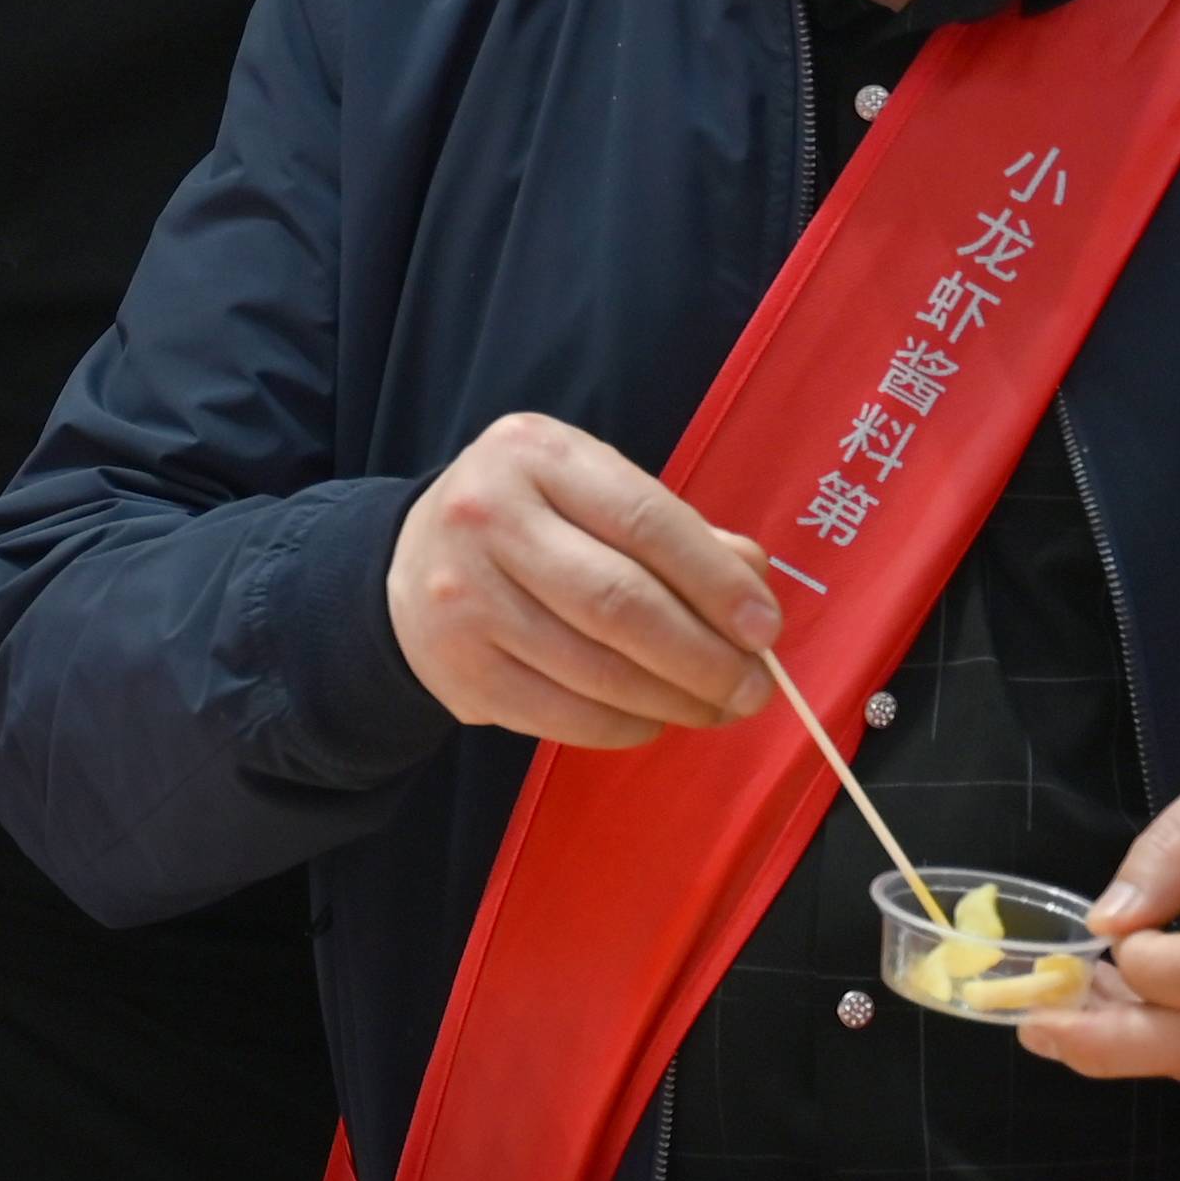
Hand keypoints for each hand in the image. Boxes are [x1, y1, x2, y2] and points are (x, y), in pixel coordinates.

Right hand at [382, 412, 781, 745]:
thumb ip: (679, 531)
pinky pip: (561, 715)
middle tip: (752, 689)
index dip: (716, 583)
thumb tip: (753, 588)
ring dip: (673, 700)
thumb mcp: (596, 493)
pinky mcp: (457, 668)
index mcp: (537, 454)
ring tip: (714, 708)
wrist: (414, 561)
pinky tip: (651, 718)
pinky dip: (622, 727)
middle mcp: (489, 517)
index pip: (646, 522)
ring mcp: (464, 596)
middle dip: (703, 657)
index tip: (765, 629)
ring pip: (595, 670)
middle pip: (620, 603)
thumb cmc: (535, 523)